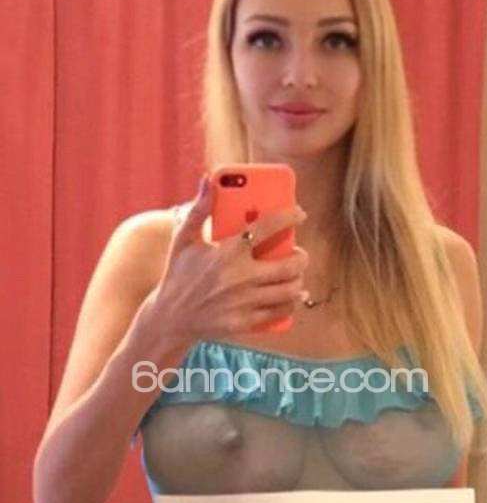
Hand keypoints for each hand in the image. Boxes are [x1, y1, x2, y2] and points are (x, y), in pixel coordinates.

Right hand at [154, 175, 309, 346]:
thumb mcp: (183, 239)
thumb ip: (199, 209)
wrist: (170, 319)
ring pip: (289, 290)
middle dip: (300, 257)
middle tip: (298, 254)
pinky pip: (280, 312)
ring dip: (297, 280)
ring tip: (293, 275)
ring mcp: (243, 303)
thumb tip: (208, 179)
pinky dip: (290, 303)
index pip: (267, 227)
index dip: (289, 217)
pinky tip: (290, 297)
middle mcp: (239, 278)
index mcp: (226, 252)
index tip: (299, 214)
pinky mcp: (245, 323)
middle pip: (289, 264)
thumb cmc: (178, 274)